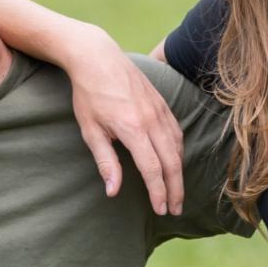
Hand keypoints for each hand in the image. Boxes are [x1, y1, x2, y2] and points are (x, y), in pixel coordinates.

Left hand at [66, 37, 185, 215]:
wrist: (97, 56)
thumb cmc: (88, 94)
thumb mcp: (90, 130)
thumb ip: (105, 162)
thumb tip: (113, 191)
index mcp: (132, 128)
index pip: (152, 169)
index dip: (158, 193)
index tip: (159, 210)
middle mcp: (151, 120)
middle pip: (171, 162)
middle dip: (175, 189)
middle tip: (175, 209)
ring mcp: (159, 109)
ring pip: (177, 147)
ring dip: (179, 172)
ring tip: (176, 191)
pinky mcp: (161, 103)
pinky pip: (176, 131)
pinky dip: (179, 151)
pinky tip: (176, 161)